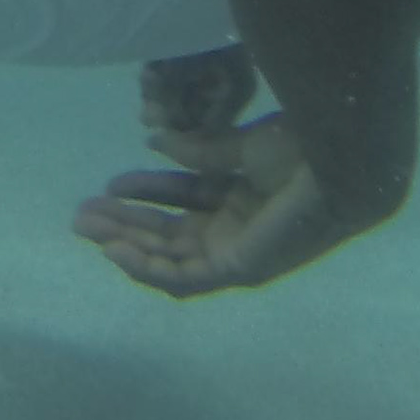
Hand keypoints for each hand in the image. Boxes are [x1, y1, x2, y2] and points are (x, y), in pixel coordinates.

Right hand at [74, 97, 368, 296]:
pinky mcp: (238, 269)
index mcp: (244, 198)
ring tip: (87, 226)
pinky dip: (149, 268)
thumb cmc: (303, 147)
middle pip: (170, 234)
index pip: (185, 201)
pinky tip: (117, 250)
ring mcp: (237, 253)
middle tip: (81, 213)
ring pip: (170, 258)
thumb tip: (156, 140)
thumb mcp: (242, 146)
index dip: (146, 192)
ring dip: (128, 244)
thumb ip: (200, 150)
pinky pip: (184, 279)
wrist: (338, 161)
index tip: (111, 182)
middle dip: (125, 223)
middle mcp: (238, 229)